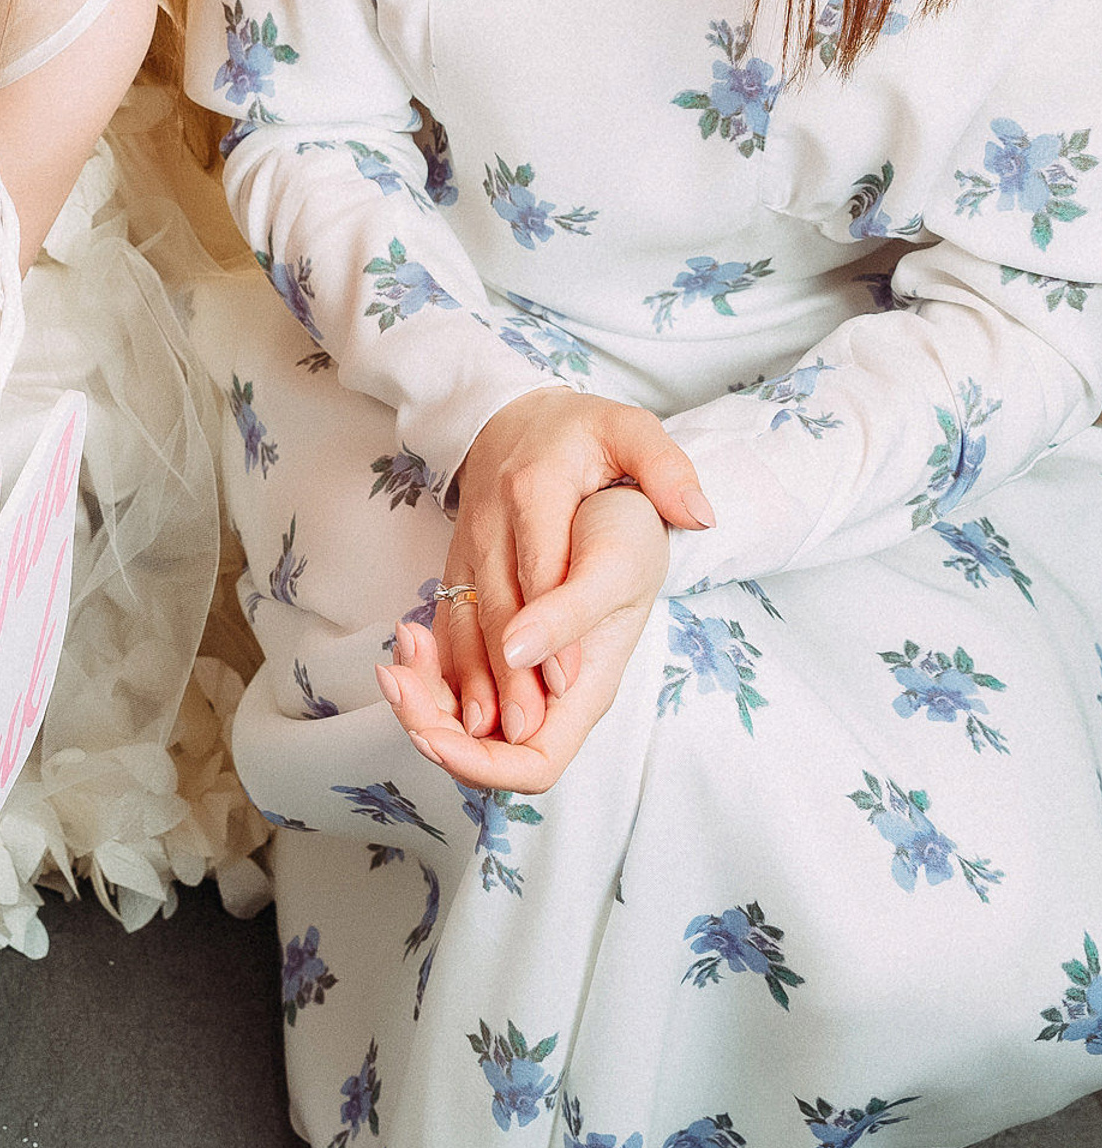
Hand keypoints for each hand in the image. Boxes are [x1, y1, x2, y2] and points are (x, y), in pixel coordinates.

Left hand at [376, 483, 666, 791]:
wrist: (626, 498)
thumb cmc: (629, 534)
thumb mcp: (611, 568)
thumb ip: (568, 616)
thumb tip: (516, 655)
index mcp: (584, 691)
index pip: (533, 764)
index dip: (480, 763)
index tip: (431, 735)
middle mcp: (550, 690)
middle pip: (483, 742)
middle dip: (429, 720)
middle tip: (392, 675)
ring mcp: (522, 667)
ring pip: (461, 707)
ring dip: (421, 686)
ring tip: (401, 642)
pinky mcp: (497, 637)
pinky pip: (455, 670)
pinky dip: (428, 660)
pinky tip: (410, 629)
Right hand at [442, 388, 707, 746]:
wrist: (508, 414)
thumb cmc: (578, 431)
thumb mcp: (629, 428)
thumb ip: (665, 464)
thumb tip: (699, 513)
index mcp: (536, 488)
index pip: (541, 565)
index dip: (551, 624)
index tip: (563, 680)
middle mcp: (492, 519)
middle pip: (496, 602)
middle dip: (508, 669)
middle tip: (527, 728)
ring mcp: (467, 542)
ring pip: (464, 616)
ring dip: (472, 676)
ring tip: (486, 733)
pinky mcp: (455, 562)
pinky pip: (449, 619)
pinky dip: (450, 665)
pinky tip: (460, 708)